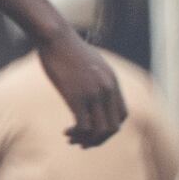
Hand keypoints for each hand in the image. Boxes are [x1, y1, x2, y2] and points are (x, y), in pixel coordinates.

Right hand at [40, 32, 126, 148]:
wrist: (56, 37)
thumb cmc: (69, 48)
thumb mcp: (92, 62)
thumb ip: (98, 77)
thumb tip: (93, 90)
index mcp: (113, 82)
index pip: (122, 115)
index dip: (110, 128)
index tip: (95, 130)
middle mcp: (107, 90)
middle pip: (113, 127)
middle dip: (99, 139)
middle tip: (83, 142)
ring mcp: (93, 94)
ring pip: (100, 131)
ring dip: (87, 140)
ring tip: (72, 139)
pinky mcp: (76, 97)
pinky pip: (83, 126)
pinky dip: (76, 134)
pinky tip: (66, 132)